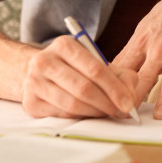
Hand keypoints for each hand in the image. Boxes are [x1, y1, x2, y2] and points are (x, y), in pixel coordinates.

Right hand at [19, 36, 137, 118]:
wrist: (38, 72)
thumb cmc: (74, 68)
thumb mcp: (96, 62)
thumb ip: (120, 75)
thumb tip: (130, 97)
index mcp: (64, 44)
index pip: (95, 69)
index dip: (115, 89)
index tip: (128, 104)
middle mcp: (45, 60)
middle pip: (83, 88)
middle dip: (107, 104)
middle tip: (121, 113)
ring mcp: (34, 82)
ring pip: (72, 104)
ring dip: (95, 113)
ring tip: (107, 114)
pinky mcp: (30, 102)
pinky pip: (62, 114)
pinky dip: (80, 117)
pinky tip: (89, 115)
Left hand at [112, 0, 161, 118]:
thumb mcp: (141, 31)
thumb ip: (128, 53)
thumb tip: (109, 71)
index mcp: (141, 45)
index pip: (124, 68)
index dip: (114, 85)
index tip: (108, 104)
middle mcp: (158, 51)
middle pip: (143, 76)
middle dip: (134, 96)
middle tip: (126, 116)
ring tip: (161, 117)